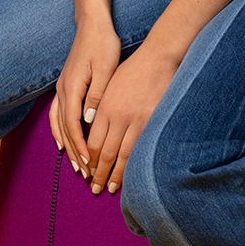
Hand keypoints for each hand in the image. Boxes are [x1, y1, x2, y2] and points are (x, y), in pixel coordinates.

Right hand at [50, 20, 122, 177]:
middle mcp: (63, 90)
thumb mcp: (106, 67)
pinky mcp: (66, 86)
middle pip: (65, 128)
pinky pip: (57, 114)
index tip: (88, 163)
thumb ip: (97, 94)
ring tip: (74, 165)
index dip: (80, 146)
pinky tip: (63, 141)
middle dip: (74, 152)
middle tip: (85, 174)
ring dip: (66, 145)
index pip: (74, 124)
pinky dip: (59, 131)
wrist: (92, 24)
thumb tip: (89, 120)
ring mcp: (62, 88)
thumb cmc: (102, 43)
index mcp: (73, 87)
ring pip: (59, 123)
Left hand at [83, 44, 178, 195]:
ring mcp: (137, 120)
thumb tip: (92, 129)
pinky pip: (141, 148)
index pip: (92, 142)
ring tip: (111, 187)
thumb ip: (101, 108)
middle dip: (99, 173)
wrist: (157, 57)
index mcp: (105, 108)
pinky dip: (134, 163)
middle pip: (105, 153)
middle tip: (95, 188)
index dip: (89, 159)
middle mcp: (119, 116)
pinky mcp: (153, 121)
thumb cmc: (132, 69)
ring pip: (123, 155)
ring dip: (116, 174)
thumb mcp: (109, 85)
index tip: (87, 170)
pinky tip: (131, 173)